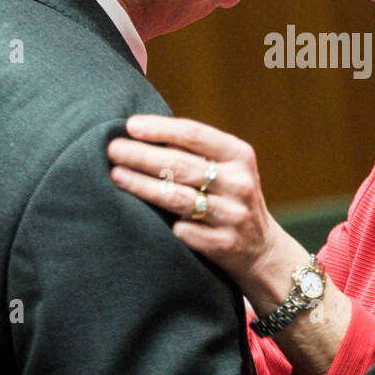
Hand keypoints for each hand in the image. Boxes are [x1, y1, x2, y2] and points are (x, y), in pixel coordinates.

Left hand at [108, 115, 291, 292]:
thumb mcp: (227, 168)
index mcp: (239, 155)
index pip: (194, 135)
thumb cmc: (229, 197)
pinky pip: (183, 231)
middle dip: (142, 155)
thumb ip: (194, 152)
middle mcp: (239, 183)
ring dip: (142, 185)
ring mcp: (232, 214)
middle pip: (181, 165)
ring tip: (115, 175)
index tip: (130, 125)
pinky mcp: (223, 243)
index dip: (160, 128)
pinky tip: (141, 218)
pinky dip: (164, 225)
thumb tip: (140, 133)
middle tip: (112, 149)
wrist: (261, 248)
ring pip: (178, 198)